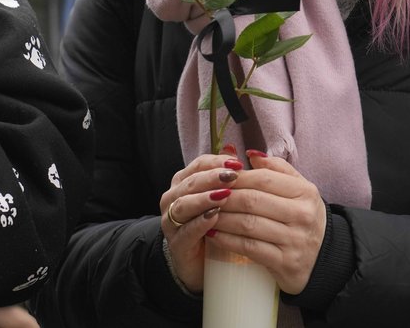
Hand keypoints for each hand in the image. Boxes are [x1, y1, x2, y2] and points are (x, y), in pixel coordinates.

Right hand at [157, 146, 243, 292]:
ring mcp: (171, 221)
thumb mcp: (219, 198)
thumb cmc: (212, 224)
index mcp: (183, 182)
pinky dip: (200, 223)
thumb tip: (232, 147)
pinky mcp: (176, 243)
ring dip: (204, 198)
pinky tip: (214, 218)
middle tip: (233, 176)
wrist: (198, 263)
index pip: (198, 165)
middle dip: (212, 177)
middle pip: (191, 182)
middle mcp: (173, 198)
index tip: (238, 163)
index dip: (217, 162)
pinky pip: (186, 230)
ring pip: (184, 204)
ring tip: (224, 196)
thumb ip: (223, 174)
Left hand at [209, 151, 326, 294]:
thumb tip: (250, 153)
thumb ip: (277, 169)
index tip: (218, 176)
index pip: (264, 178)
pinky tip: (213, 234)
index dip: (237, 177)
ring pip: (248, 224)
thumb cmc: (303, 219)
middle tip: (206, 195)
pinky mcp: (285, 263)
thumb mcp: (300, 190)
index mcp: (305, 192)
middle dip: (225, 197)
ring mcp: (294, 240)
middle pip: (253, 200)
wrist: (324, 259)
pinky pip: (249, 248)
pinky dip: (227, 240)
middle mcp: (302, 215)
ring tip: (205, 213)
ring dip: (221, 218)